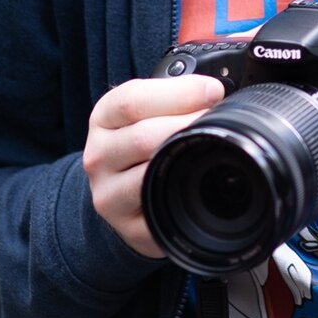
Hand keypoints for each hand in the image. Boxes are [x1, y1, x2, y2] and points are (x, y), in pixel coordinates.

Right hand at [82, 74, 224, 255]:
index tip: (213, 90)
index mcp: (103, 117)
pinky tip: (198, 180)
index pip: (132, 101)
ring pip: (147, 174)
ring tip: (211, 144)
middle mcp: (98, 156)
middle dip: (188, 124)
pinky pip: (159, 212)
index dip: (179, 93)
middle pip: (142, 137)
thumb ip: (173, 95)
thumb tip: (214, 91)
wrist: (121, 188)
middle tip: (219, 118)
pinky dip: (182, 194)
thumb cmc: (141, 139)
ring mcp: (108, 194)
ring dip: (184, 156)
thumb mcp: (147, 108)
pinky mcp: (127, 227)